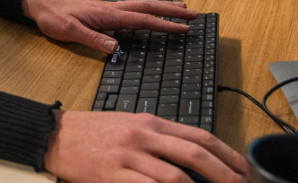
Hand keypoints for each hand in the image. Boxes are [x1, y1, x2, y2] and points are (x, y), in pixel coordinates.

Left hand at [22, 0, 197, 53]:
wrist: (40, 5)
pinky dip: (148, 10)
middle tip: (194, 14)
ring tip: (182, 9)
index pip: (142, 19)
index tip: (183, 28)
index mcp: (107, 14)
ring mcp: (109, 9)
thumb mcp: (70, 32)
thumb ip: (93, 40)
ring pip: (142, 6)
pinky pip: (133, 10)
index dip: (163, 24)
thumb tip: (116, 49)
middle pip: (147, 7)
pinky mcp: (105, 12)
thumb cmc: (53, 17)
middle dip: (171, 11)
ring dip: (163, 7)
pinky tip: (152, 14)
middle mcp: (112, 9)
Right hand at [44, 110, 248, 182]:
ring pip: (175, 176)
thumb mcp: (129, 125)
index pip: (199, 135)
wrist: (55, 135)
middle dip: (224, 174)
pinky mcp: (113, 174)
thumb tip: (194, 157)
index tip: (243, 169)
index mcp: (149, 122)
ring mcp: (128, 156)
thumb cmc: (92, 132)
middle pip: (194, 154)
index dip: (227, 153)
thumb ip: (159, 138)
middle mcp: (143, 135)